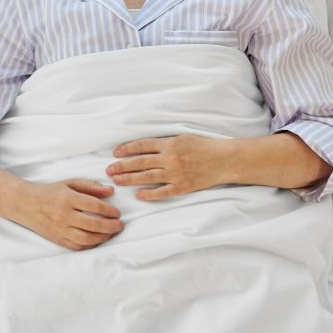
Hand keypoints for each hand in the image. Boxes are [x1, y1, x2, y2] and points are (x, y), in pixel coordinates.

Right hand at [14, 179, 123, 251]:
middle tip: (120, 225)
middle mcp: (63, 215)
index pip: (94, 205)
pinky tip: (98, 240)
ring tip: (111, 232)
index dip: (109, 210)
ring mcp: (60, 229)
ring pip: (86, 238)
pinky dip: (90, 245)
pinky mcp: (57, 239)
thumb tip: (110, 191)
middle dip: (110, 226)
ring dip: (103, 237)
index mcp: (67, 198)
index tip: (118, 213)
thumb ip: (90, 186)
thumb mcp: (69, 183)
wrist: (25, 204)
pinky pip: (77, 247)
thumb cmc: (50, 192)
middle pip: (93, 224)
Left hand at [106, 134, 228, 200]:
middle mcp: (170, 158)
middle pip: (140, 162)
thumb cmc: (204, 146)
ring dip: (130, 179)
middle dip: (122, 166)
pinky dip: (149, 193)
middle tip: (108, 170)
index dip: (127, 149)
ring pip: (147, 177)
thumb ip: (165, 143)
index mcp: (169, 144)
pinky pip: (162, 192)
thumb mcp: (183, 137)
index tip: (114, 152)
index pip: (142, 146)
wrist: (224, 160)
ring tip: (117, 181)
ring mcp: (176, 174)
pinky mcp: (182, 187)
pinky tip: (138, 195)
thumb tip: (145, 146)